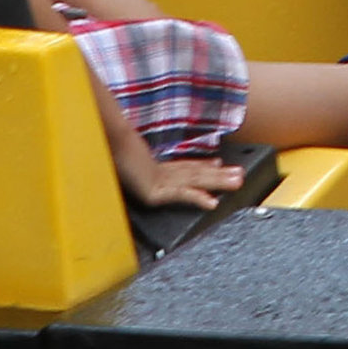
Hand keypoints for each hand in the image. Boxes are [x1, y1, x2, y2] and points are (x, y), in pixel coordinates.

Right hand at [115, 145, 244, 210]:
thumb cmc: (112, 154)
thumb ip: (130, 164)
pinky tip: (212, 202)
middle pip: (196, 173)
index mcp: (155, 167)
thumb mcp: (123, 163)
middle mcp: (162, 172)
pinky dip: (199, 197)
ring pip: (196, 181)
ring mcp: (161, 181)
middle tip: (240, 174)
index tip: (218, 164)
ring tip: (237, 182)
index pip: (184, 167)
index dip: (203, 166)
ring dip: (218, 182)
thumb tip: (129, 163)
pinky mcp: (157, 191)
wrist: (107, 146)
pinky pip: (182, 195)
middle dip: (219, 175)